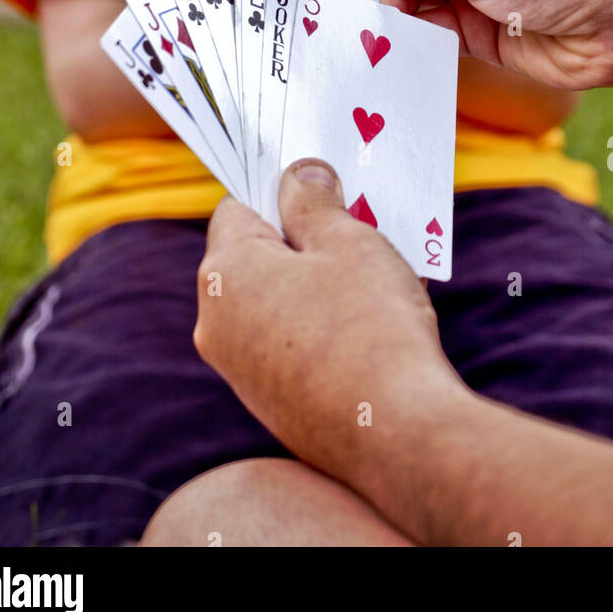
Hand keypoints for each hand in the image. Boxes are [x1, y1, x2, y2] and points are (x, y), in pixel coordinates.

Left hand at [193, 160, 459, 484]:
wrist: (397, 437)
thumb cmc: (372, 326)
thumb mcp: (348, 241)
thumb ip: (314, 201)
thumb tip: (297, 174)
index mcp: (225, 274)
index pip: (238, 206)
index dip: (282, 189)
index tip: (326, 187)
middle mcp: (215, 323)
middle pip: (256, 256)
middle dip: (305, 238)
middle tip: (361, 229)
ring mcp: (239, 372)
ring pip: (276, 302)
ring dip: (317, 283)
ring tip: (379, 278)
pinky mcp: (270, 406)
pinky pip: (289, 345)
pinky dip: (321, 327)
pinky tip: (372, 326)